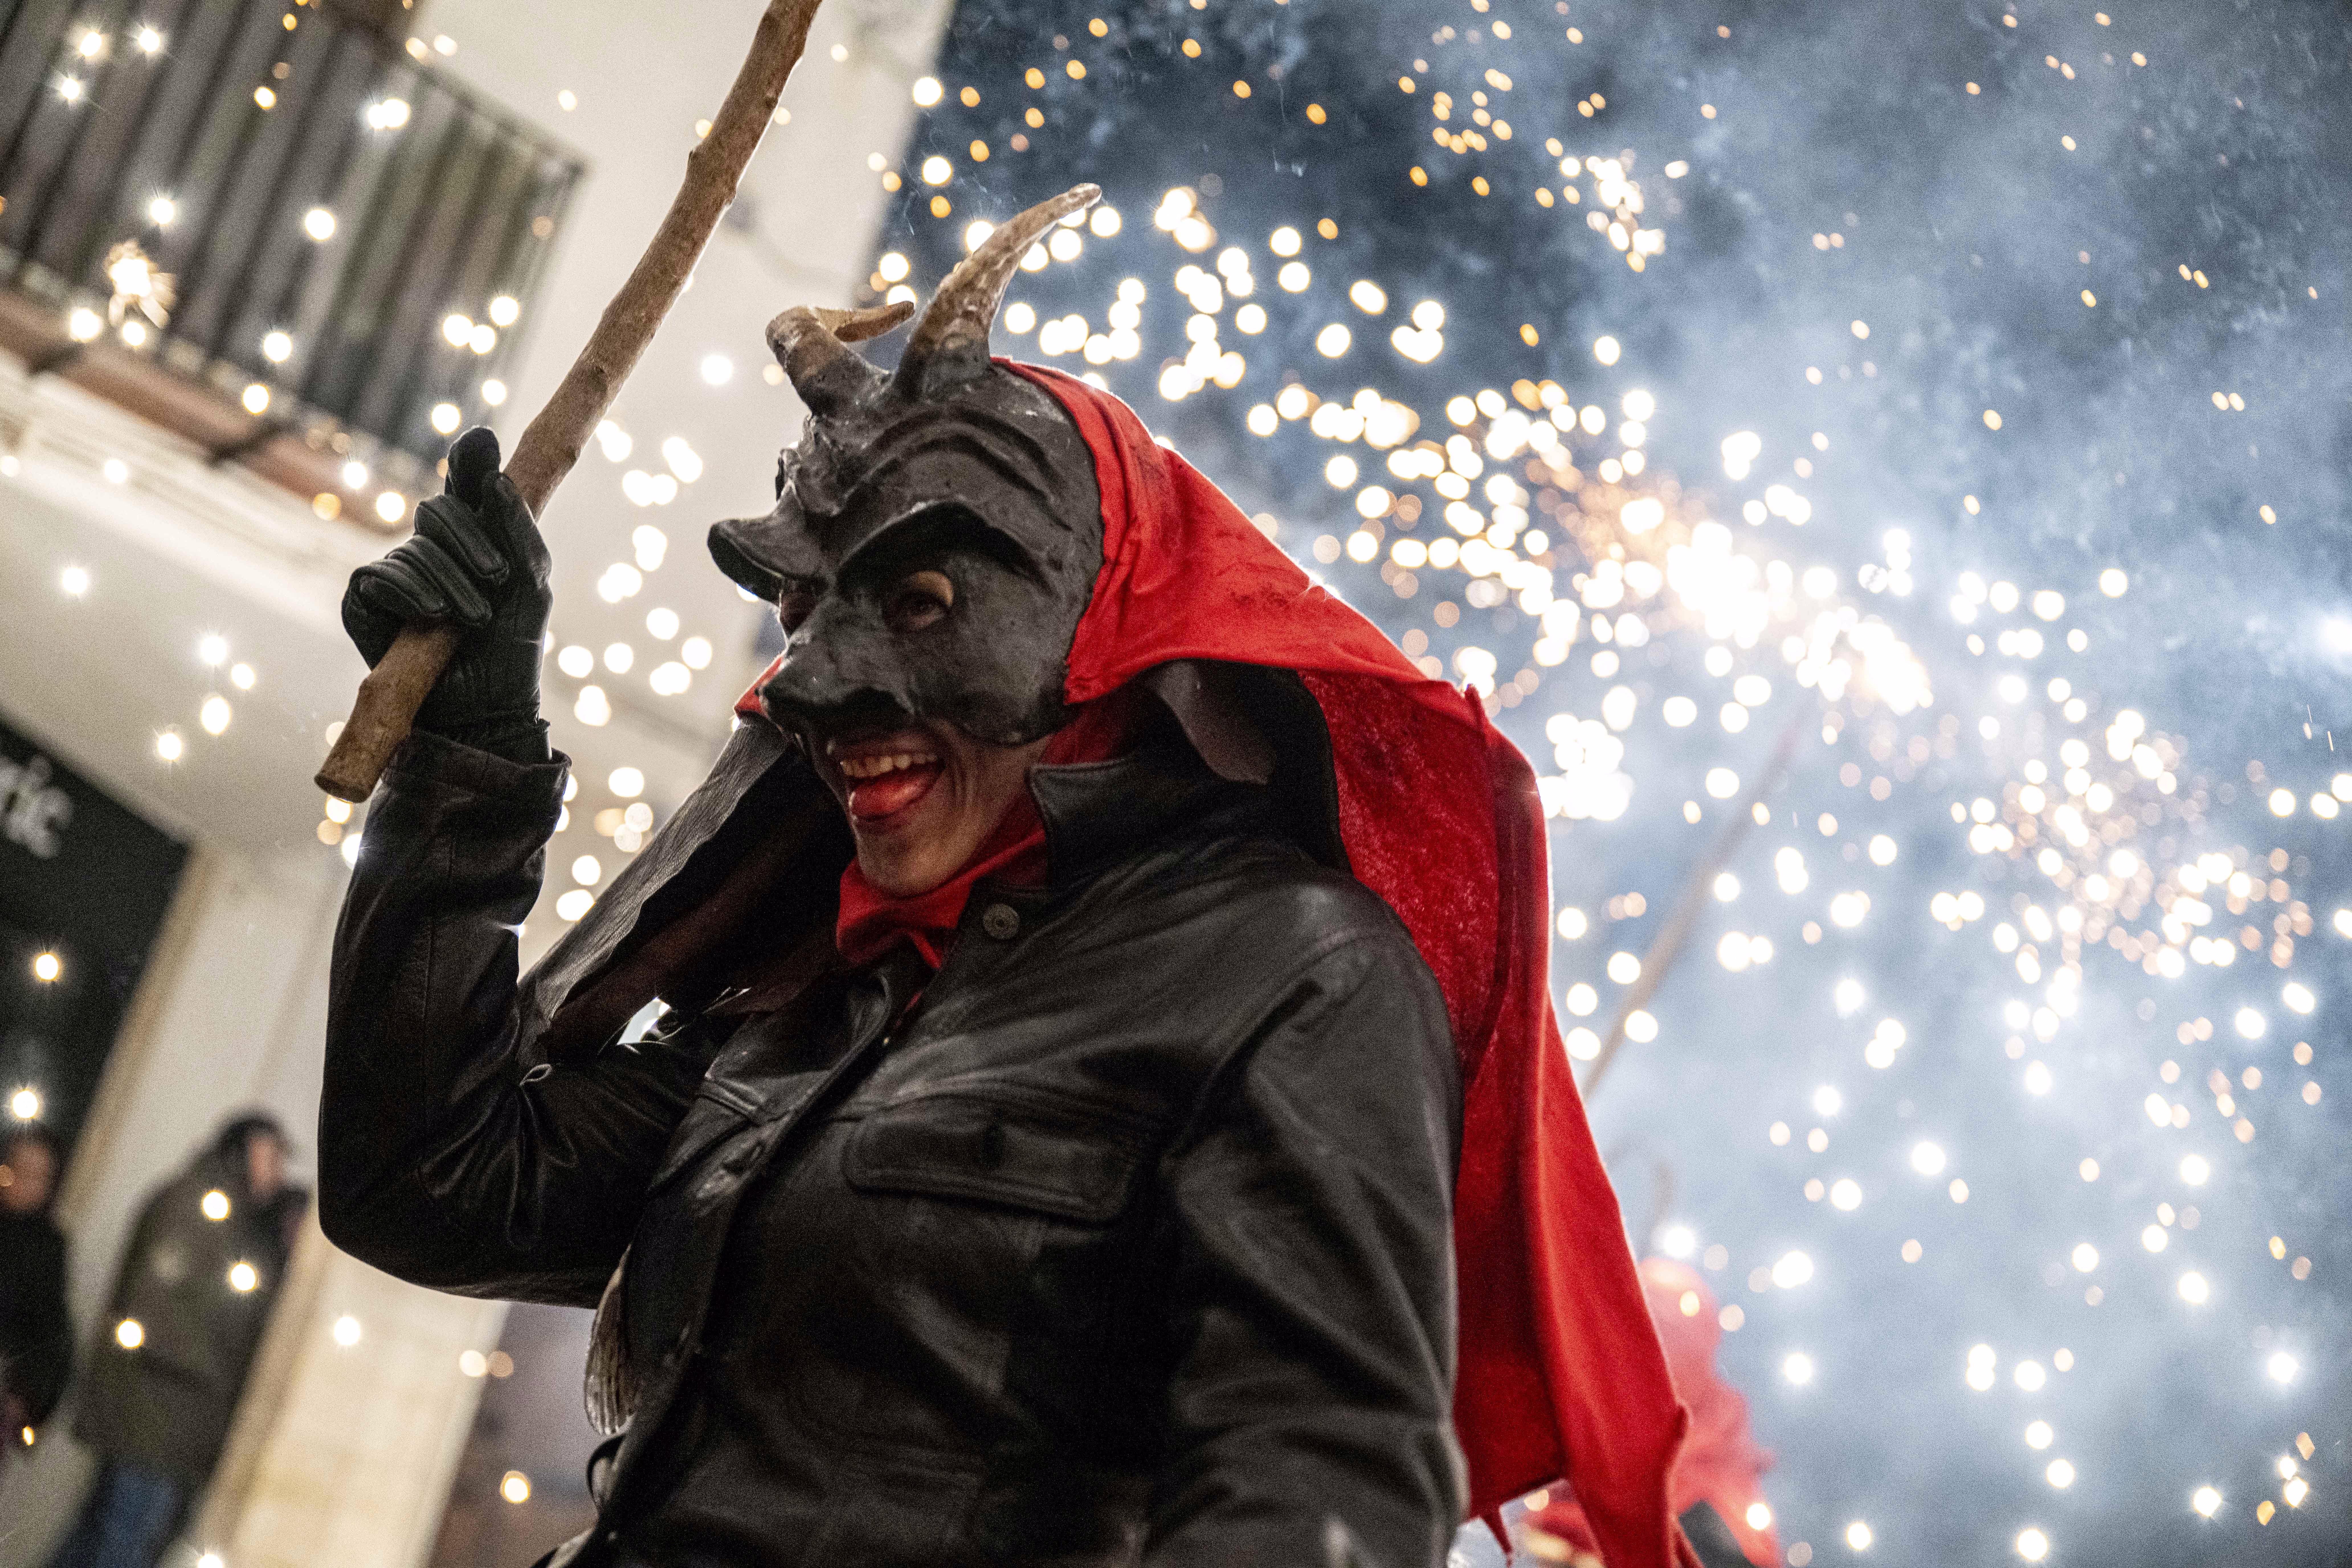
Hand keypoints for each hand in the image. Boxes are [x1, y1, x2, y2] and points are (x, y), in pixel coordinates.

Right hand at [342, 428, 551, 739]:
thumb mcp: (531, 585)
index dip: (471, 461)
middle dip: (470, 539)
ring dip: (450, 582)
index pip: (466, 486)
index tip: (484, 443)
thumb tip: (497, 477)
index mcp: (473, 536)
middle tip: (497, 577)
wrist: (487, 704)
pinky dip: (411, 594)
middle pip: (438, 510)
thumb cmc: (511, 644)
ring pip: (415, 549)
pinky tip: (431, 617)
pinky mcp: (365, 600)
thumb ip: (519, 529)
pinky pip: (380, 577)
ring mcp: (396, 571)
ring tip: (472, 619)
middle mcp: (431, 547)